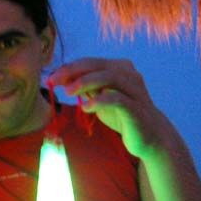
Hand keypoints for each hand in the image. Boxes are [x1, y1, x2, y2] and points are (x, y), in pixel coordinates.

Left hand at [49, 57, 169, 158]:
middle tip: (54, 81)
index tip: (51, 77)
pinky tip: (86, 107)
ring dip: (86, 82)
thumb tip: (63, 80)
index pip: (91, 62)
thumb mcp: (100, 99)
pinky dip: (100, 100)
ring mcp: (135, 90)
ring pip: (110, 77)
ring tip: (69, 92)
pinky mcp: (137, 108)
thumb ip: (86, 88)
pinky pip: (118, 99)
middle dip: (73, 71)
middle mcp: (129, 75)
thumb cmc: (122, 116)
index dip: (69, 67)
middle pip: (98, 65)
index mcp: (119, 69)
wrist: (150, 137)